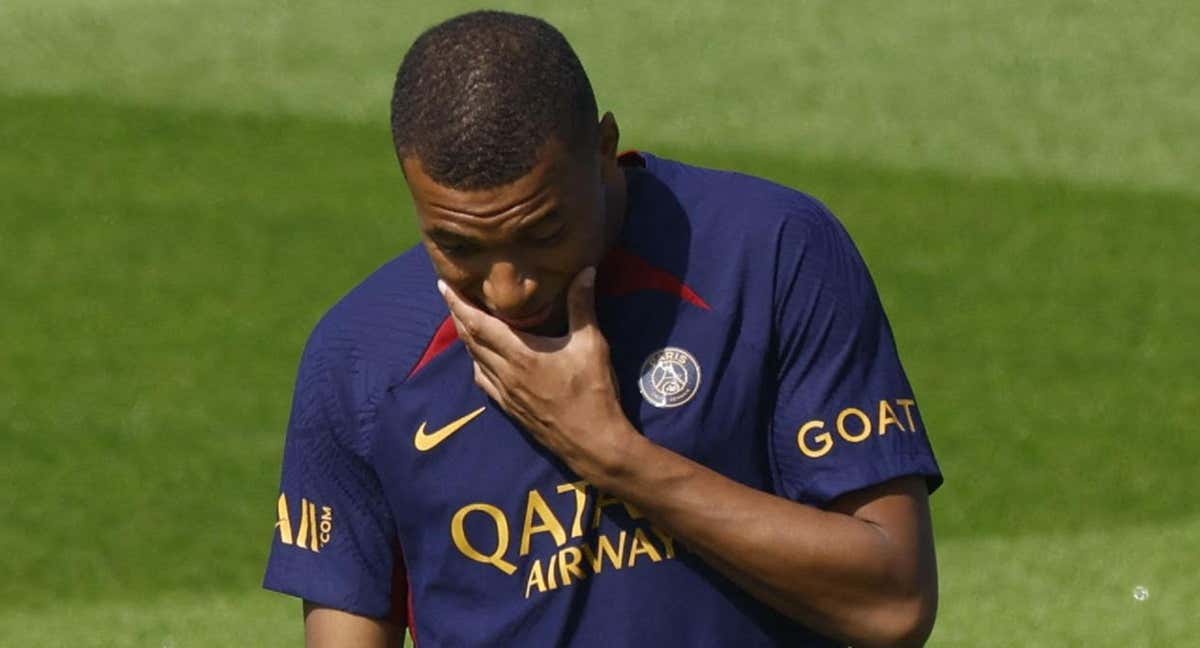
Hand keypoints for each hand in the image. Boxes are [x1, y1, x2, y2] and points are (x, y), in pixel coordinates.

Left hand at [438, 267, 635, 477]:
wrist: (591, 441)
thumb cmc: (592, 391)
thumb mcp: (591, 344)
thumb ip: (582, 305)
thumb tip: (585, 270)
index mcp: (520, 354)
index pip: (478, 324)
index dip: (458, 304)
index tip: (442, 286)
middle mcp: (505, 373)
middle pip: (470, 340)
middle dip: (457, 316)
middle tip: (449, 297)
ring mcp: (505, 393)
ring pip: (474, 360)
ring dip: (465, 338)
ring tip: (463, 321)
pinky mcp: (510, 408)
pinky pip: (483, 380)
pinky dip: (476, 362)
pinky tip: (481, 358)